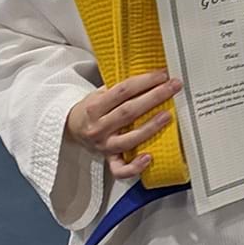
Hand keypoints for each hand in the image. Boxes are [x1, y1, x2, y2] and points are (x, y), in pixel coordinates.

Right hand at [66, 70, 181, 180]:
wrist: (71, 128)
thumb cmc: (91, 110)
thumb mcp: (97, 94)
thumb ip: (118, 90)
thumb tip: (149, 79)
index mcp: (94, 107)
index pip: (122, 91)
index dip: (144, 81)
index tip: (162, 75)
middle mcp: (98, 127)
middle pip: (129, 111)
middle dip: (154, 97)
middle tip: (172, 87)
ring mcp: (104, 146)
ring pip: (129, 139)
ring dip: (150, 127)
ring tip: (167, 116)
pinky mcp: (108, 160)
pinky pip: (121, 169)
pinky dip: (135, 166)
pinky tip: (149, 157)